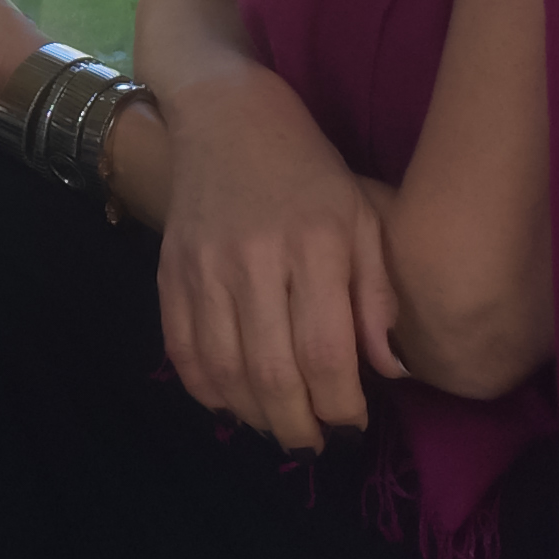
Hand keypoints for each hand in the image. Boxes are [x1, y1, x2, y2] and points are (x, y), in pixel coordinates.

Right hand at [153, 64, 403, 452]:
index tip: (356, 427)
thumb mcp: (363, 214)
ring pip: (224, 373)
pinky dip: (206, 391)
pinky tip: (233, 403)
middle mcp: (255, 259)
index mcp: (316, 244)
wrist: (225, 114)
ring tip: (280, 428)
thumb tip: (389, 370)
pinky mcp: (169, 271)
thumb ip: (377, 293)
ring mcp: (203, 267)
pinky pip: (181, 351)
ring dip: (254, 417)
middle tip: (316, 444)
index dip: (342, 407)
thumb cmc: (310, 168)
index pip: (326, 352)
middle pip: (272, 374)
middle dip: (298, 427)